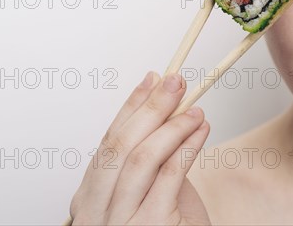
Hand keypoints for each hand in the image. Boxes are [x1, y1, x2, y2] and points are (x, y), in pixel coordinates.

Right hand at [69, 71, 210, 224]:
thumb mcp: (152, 196)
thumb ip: (153, 163)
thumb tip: (167, 117)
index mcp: (91, 200)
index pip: (108, 142)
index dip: (131, 107)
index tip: (151, 80)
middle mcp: (97, 212)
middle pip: (119, 145)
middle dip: (150, 107)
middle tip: (175, 82)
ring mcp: (120, 222)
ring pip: (140, 158)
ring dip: (171, 126)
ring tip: (195, 109)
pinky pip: (170, 175)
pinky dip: (187, 146)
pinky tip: (201, 131)